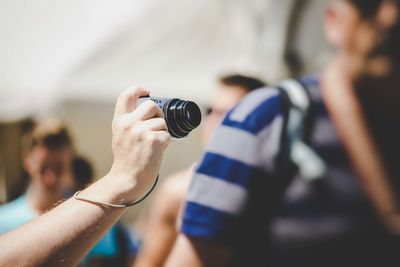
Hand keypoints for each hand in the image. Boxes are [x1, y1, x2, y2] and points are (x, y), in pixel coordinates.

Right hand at [106, 86, 170, 202]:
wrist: (127, 180)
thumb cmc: (127, 160)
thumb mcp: (121, 136)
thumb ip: (131, 123)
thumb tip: (151, 111)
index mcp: (120, 121)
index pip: (126, 95)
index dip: (138, 89)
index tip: (147, 92)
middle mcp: (129, 124)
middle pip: (152, 105)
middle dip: (158, 115)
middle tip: (157, 126)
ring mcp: (141, 131)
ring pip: (162, 122)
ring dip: (162, 133)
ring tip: (153, 146)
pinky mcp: (153, 140)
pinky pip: (167, 135)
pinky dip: (165, 144)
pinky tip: (156, 152)